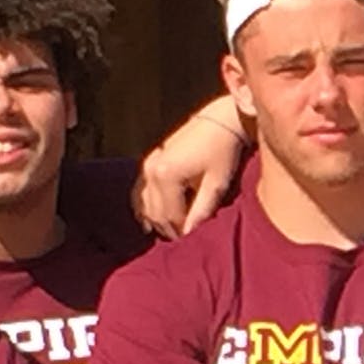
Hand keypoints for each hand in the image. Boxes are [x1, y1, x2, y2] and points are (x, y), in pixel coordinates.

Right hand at [134, 98, 248, 238]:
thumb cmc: (223, 151)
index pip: (169, 216)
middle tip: (184, 239)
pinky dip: (145, 206)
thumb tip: (189, 234)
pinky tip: (150, 221)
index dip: (181, 231)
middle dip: (169, 228)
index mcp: (166, 175)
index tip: (192, 241)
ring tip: (174, 230)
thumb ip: (202, 210)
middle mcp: (151, 170)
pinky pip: (140, 191)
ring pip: (145, 204)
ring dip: (157, 220)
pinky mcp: (149, 161)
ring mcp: (147, 164)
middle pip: (155, 212)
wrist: (220, 121)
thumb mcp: (217, 183)